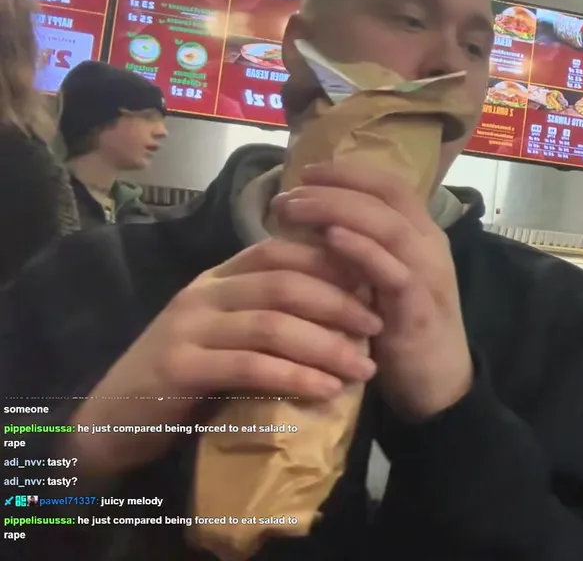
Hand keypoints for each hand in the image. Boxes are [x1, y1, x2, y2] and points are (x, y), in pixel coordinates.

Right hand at [67, 239, 380, 479]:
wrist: (115, 421)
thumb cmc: (188, 378)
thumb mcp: (232, 335)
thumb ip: (273, 314)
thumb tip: (350, 305)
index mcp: (219, 278)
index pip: (282, 250)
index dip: (332, 262)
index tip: (376, 282)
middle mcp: (203, 293)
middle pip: (284, 283)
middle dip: (339, 303)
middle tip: (379, 325)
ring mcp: (186, 328)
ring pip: (271, 324)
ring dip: (325, 345)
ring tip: (364, 367)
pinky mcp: (177, 368)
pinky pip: (248, 366)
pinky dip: (294, 376)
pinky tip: (327, 390)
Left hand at [273, 161, 472, 420]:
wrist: (438, 387)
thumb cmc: (402, 332)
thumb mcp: (382, 282)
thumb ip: (362, 253)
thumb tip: (314, 223)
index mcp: (422, 236)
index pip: (390, 186)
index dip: (349, 173)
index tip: (307, 171)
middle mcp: (430, 247)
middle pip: (386, 198)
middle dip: (334, 188)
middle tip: (289, 192)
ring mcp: (428, 275)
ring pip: (389, 226)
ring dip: (339, 210)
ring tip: (296, 207)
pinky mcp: (419, 309)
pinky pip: (393, 272)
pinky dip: (361, 250)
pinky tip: (330, 238)